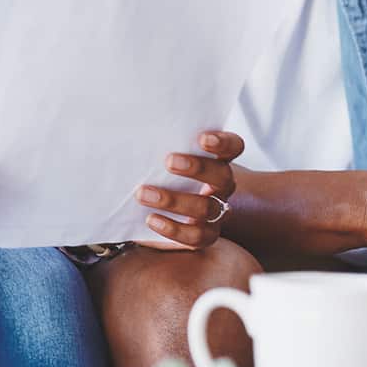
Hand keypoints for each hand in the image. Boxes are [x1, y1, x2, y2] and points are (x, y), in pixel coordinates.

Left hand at [135, 130, 243, 250]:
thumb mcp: (159, 157)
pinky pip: (197, 236)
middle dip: (198, 168)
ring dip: (175, 200)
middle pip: (223, 176)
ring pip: (207, 208)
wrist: (151, 211)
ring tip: (143, 194)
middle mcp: (221, 186)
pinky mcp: (204, 235)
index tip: (202, 138)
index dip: (223, 142)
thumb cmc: (157, 174)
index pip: (233, 147)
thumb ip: (156, 146)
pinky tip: (151, 219)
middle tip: (169, 161)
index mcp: (216, 160)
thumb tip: (133, 131)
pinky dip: (174, 228)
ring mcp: (216, 212)